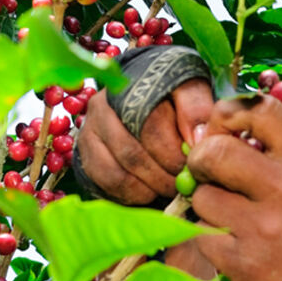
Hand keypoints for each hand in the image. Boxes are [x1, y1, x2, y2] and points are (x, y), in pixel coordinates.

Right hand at [76, 79, 211, 204]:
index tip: (192, 165)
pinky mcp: (84, 154)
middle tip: (183, 184)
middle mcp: (102, 106)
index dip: (173, 152)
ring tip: (168, 187)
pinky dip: (131, 194)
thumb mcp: (189, 90)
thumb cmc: (170, 95)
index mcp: (129, 86)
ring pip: (117, 173)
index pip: (149, 126)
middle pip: (131, 154)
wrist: (143, 100)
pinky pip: (106, 184)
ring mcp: (89, 131)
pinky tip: (149, 190)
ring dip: (147, 188)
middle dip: (163, 176)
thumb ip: (196, 108)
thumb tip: (197, 138)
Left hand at [187, 95, 281, 280]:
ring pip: (201, 197)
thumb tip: (214, 129)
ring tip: (231, 215)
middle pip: (213, 152)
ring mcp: (265, 230)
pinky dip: (209, 237)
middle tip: (208, 172)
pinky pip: (201, 235)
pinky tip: (234, 243)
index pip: (258, 109)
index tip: (225, 132)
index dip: (228, 114)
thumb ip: (277, 151)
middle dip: (201, 159)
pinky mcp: (245, 265)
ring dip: (206, 204)